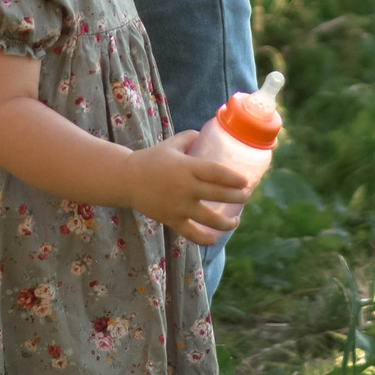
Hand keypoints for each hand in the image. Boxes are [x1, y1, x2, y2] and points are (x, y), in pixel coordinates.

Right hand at [123, 131, 249, 243]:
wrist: (127, 179)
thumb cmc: (152, 159)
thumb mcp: (172, 144)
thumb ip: (191, 138)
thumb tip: (208, 136)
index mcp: (187, 167)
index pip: (217, 173)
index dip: (234, 178)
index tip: (246, 181)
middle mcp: (185, 187)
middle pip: (218, 194)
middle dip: (237, 197)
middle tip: (247, 196)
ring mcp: (179, 206)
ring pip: (209, 218)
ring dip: (226, 222)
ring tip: (236, 221)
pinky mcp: (171, 220)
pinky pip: (191, 233)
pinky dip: (204, 239)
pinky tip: (215, 239)